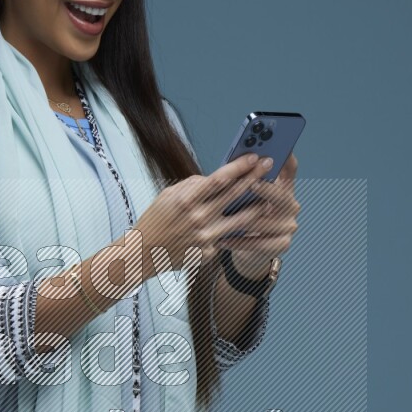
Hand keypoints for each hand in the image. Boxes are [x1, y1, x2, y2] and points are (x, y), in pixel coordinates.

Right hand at [134, 151, 285, 275]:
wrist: (142, 254)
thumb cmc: (154, 221)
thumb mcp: (168, 196)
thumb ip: (192, 186)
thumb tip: (213, 178)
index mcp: (186, 200)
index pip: (219, 179)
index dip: (239, 167)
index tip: (253, 157)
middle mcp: (198, 218)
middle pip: (234, 194)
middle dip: (254, 178)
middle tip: (269, 166)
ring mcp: (205, 237)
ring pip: (240, 220)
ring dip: (257, 207)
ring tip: (269, 199)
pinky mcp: (208, 253)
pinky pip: (224, 238)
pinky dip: (232, 231)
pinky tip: (241, 227)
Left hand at [218, 153, 299, 279]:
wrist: (250, 248)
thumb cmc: (241, 214)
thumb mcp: (243, 196)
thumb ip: (242, 181)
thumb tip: (230, 166)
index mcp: (284, 187)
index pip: (290, 168)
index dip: (285, 159)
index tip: (273, 152)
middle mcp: (291, 205)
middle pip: (281, 195)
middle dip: (265, 189)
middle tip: (251, 184)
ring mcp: (289, 225)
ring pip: (266, 221)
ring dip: (244, 219)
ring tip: (225, 217)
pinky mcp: (282, 244)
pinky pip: (259, 243)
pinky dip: (239, 241)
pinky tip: (222, 239)